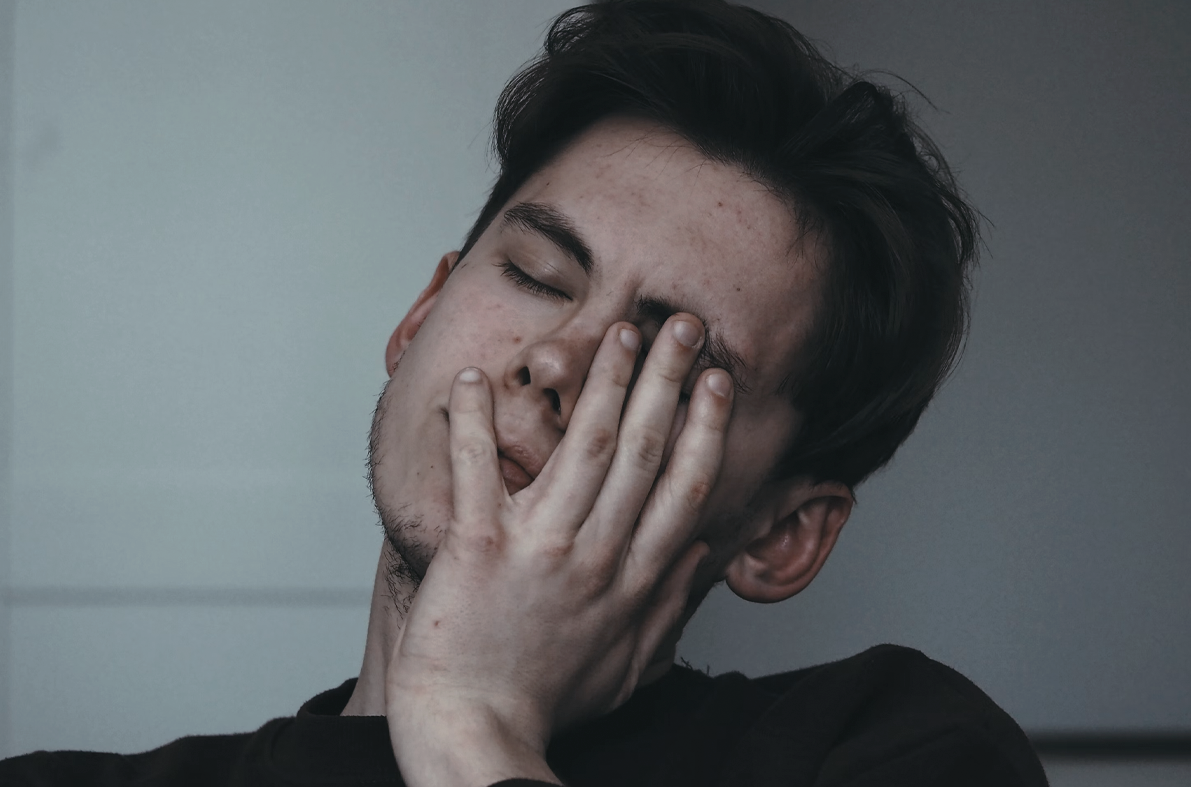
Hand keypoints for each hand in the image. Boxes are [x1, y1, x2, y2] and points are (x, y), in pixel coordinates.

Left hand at [385, 315, 734, 786]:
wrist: (475, 731)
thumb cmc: (543, 703)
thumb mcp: (627, 668)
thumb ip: (668, 609)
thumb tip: (702, 558)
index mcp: (632, 582)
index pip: (683, 488)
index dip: (704, 428)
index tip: (717, 382)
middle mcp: (595, 555)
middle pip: (644, 452)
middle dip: (667, 380)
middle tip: (682, 326)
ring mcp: (539, 548)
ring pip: (583, 447)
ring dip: (604, 382)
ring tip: (619, 332)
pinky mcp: (478, 548)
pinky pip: (478, 472)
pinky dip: (472, 423)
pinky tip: (472, 378)